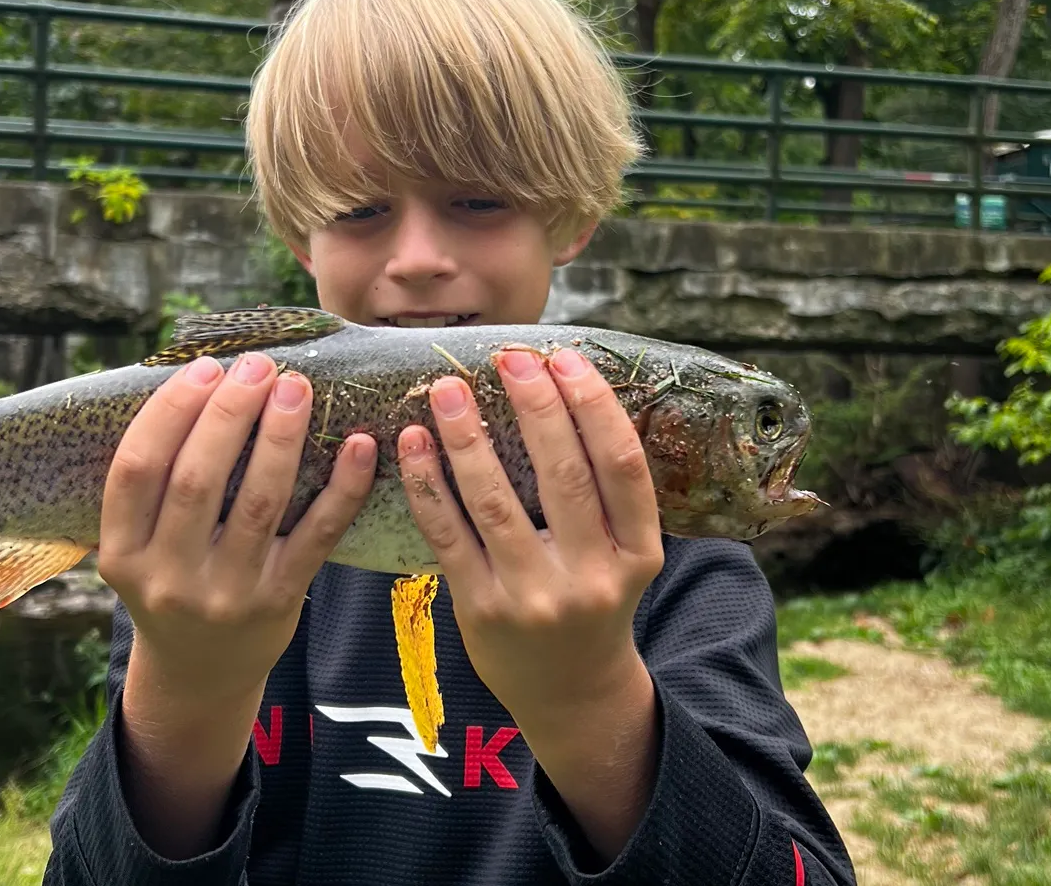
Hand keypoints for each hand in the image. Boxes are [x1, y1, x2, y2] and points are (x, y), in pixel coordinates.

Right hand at [99, 351, 378, 707]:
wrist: (201, 674)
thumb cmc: (173, 578)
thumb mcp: (141, 543)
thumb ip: (158, 480)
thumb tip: (201, 378)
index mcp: (122, 553)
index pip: (136, 470)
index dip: (169, 412)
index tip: (205, 368)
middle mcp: (168, 577)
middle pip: (197, 480)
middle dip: (230, 413)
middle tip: (258, 366)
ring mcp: (226, 594)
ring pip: (258, 502)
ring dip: (281, 437)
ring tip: (297, 387)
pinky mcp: (279, 601)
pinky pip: (316, 536)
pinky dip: (342, 488)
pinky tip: (358, 445)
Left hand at [397, 347, 664, 728]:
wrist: (571, 692)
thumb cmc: (595, 595)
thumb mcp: (625, 552)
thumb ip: (605, 489)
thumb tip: (562, 383)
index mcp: (638, 553)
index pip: (623, 466)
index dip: (595, 406)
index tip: (566, 358)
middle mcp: (591, 577)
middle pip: (563, 476)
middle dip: (535, 407)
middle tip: (510, 357)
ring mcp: (533, 597)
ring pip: (495, 501)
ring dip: (467, 437)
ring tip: (448, 388)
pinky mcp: (481, 609)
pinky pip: (448, 535)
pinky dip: (428, 484)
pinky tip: (413, 442)